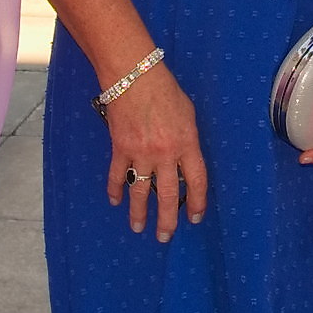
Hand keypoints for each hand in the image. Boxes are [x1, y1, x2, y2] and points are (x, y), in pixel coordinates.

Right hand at [102, 62, 207, 242]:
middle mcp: (165, 153)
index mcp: (187, 143)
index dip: (197, 202)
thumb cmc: (165, 90)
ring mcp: (141, 152)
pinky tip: (115, 201)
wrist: (135, 76)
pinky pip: (118, 175)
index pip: (196, 181)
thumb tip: (184, 160)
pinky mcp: (120, 148)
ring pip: (140, 191)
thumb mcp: (188, 114)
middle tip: (165, 237)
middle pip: (167, 195)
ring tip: (139, 228)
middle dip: (167, 219)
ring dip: (139, 213)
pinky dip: (115, 189)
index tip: (195, 218)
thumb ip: (188, 140)